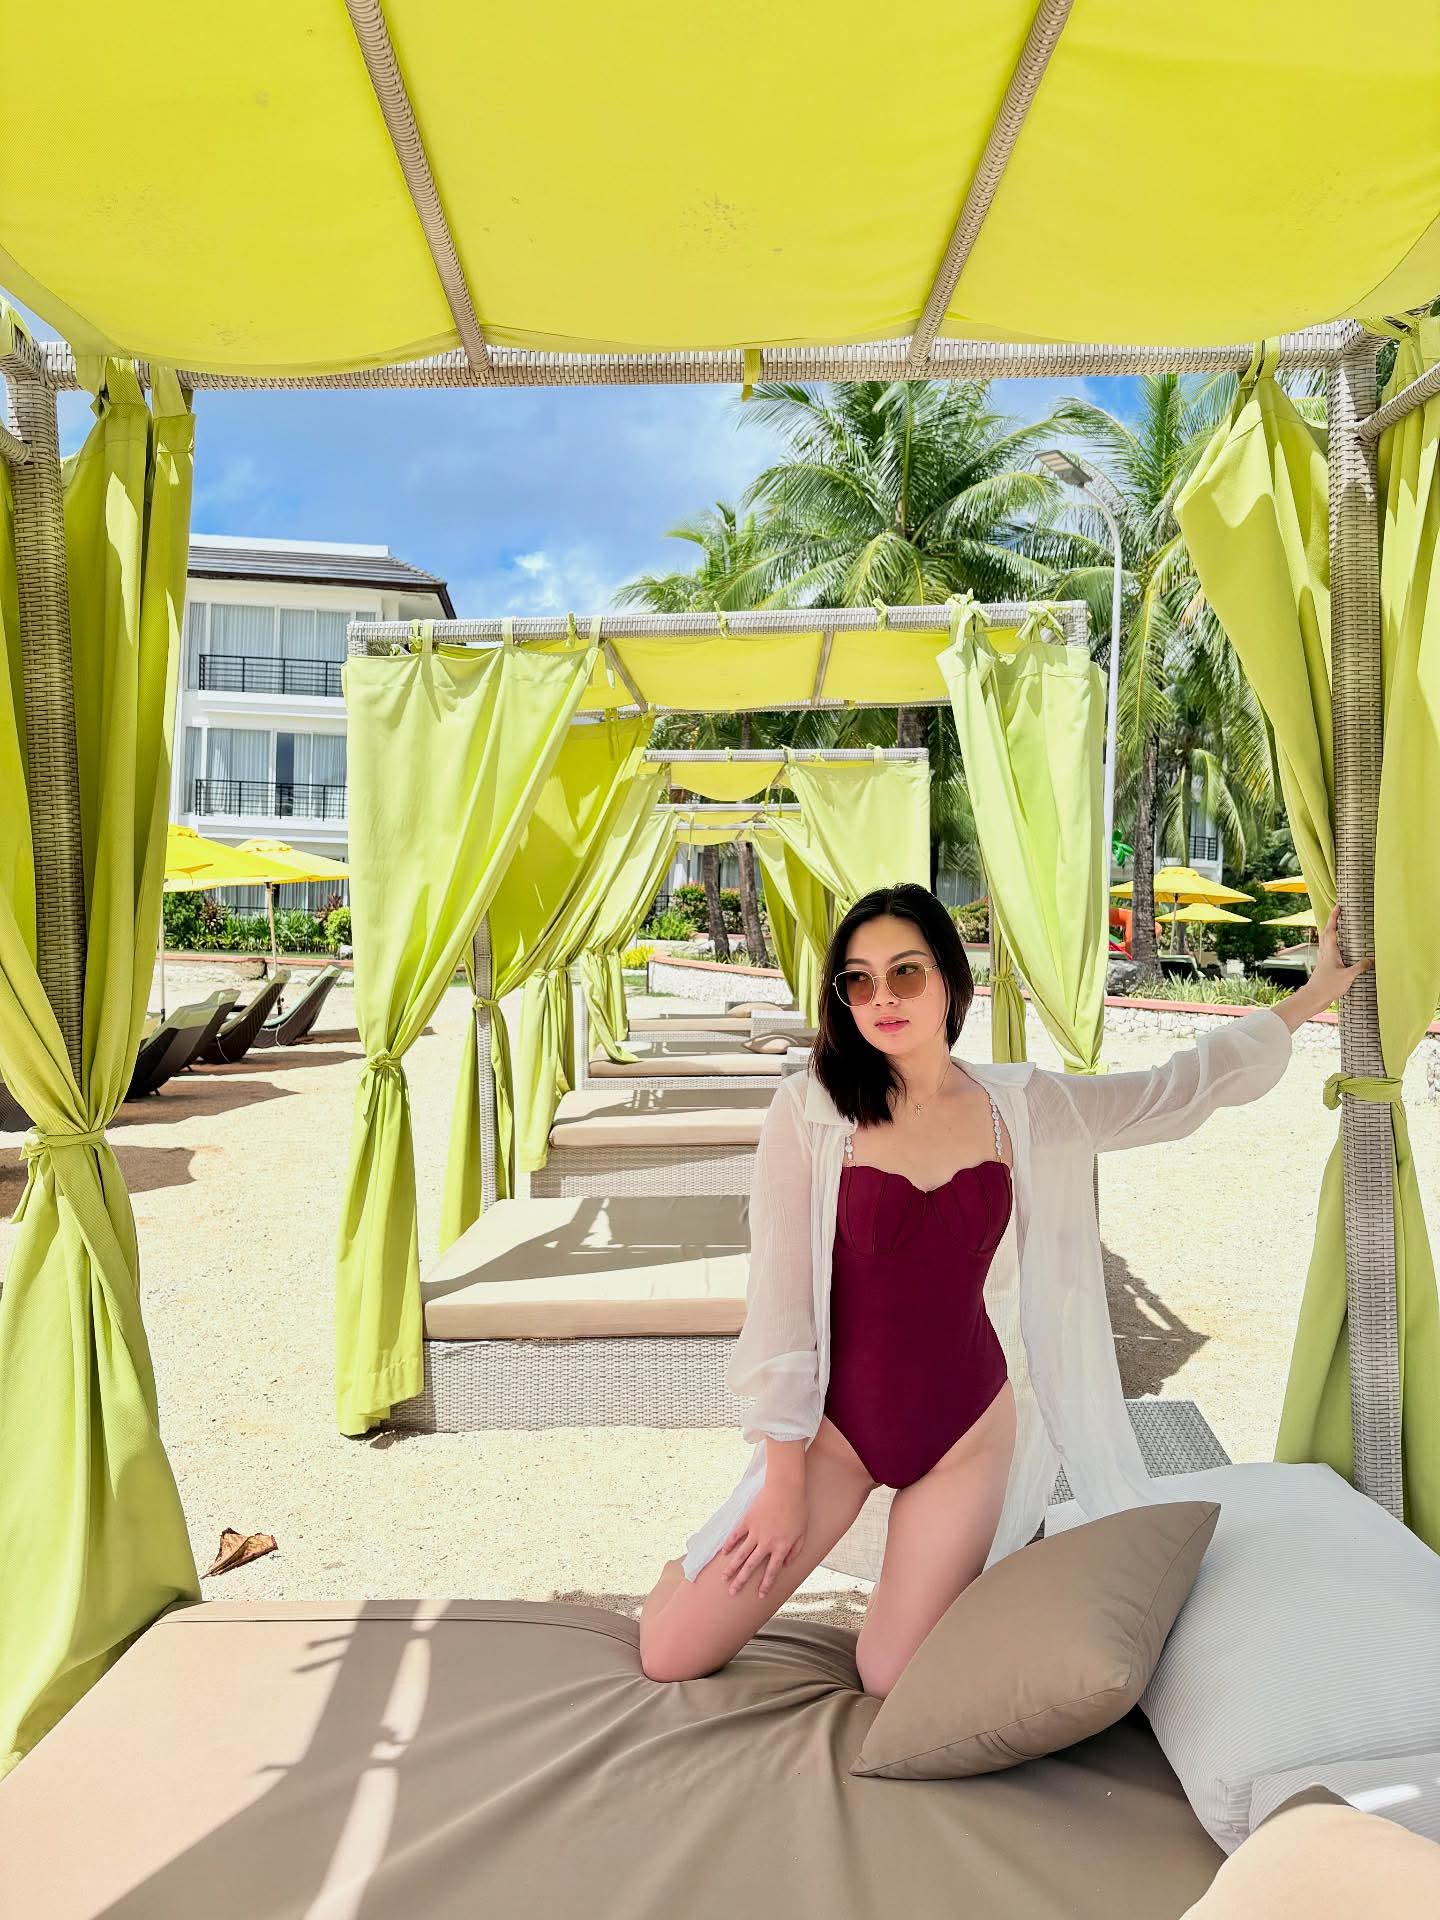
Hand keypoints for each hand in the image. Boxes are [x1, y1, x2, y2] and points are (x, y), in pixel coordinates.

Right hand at [718, 1484, 806, 1599]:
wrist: (786, 1487)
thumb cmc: (798, 1509)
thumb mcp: (803, 1533)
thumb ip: (796, 1551)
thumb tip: (786, 1565)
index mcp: (781, 1547)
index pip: (772, 1571)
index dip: (765, 1585)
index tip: (760, 1596)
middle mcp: (767, 1543)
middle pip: (751, 1566)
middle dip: (741, 1581)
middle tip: (732, 1593)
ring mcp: (755, 1532)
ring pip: (741, 1554)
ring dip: (731, 1568)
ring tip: (724, 1578)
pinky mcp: (748, 1520)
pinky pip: (736, 1535)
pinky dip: (729, 1544)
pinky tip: (723, 1553)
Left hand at [1308, 903, 1372, 1005]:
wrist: (1312, 998)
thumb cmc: (1327, 987)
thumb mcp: (1347, 976)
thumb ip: (1360, 967)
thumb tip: (1372, 959)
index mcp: (1329, 951)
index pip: (1331, 930)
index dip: (1334, 917)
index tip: (1338, 907)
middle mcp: (1325, 953)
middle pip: (1327, 932)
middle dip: (1333, 921)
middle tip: (1340, 912)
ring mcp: (1323, 959)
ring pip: (1326, 941)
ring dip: (1332, 932)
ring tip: (1341, 927)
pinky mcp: (1325, 966)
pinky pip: (1329, 950)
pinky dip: (1334, 944)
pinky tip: (1340, 949)